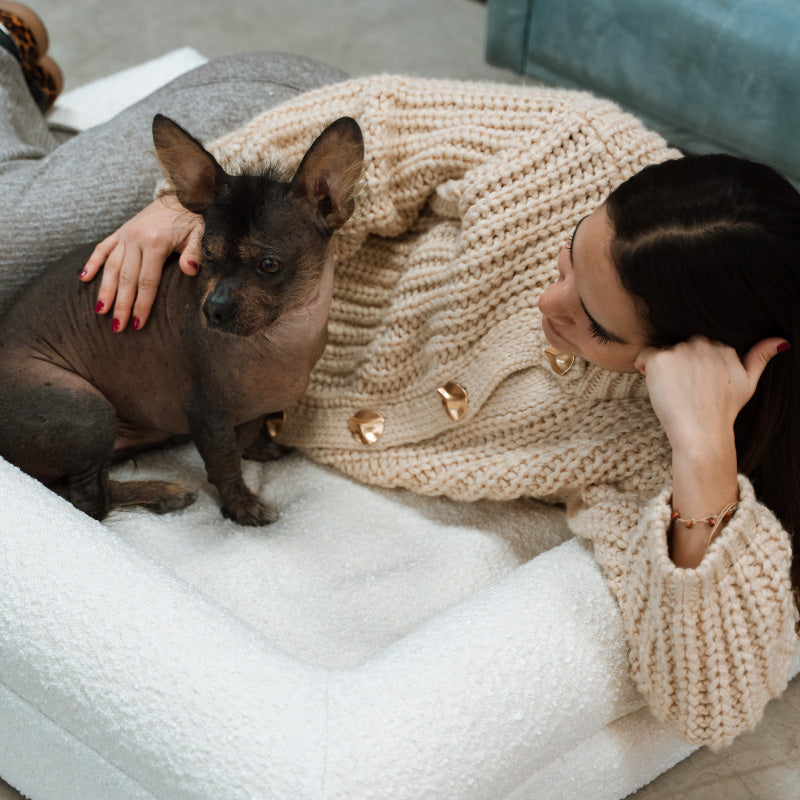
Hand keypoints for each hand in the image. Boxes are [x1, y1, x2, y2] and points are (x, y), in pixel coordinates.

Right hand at [79, 194, 203, 330]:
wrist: (184, 195)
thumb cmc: (195, 220)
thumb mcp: (201, 235)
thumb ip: (195, 252)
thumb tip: (189, 270)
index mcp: (156, 243)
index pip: (147, 281)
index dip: (142, 304)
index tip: (137, 324)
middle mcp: (136, 239)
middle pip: (126, 279)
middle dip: (121, 305)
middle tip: (117, 328)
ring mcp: (126, 235)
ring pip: (111, 267)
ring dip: (105, 290)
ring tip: (99, 312)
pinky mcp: (120, 231)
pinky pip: (102, 248)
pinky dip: (92, 263)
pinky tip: (83, 279)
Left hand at [635, 335, 789, 565]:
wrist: (702, 434)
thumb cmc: (723, 411)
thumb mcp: (748, 383)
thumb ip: (760, 357)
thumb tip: (781, 341)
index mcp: (723, 345)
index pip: (698, 344)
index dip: (693, 364)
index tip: (696, 384)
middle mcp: (703, 343)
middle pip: (680, 345)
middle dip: (679, 363)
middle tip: (685, 389)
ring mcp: (681, 350)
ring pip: (662, 351)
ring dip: (663, 367)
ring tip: (674, 390)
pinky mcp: (660, 359)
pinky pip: (644, 356)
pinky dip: (645, 369)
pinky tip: (657, 385)